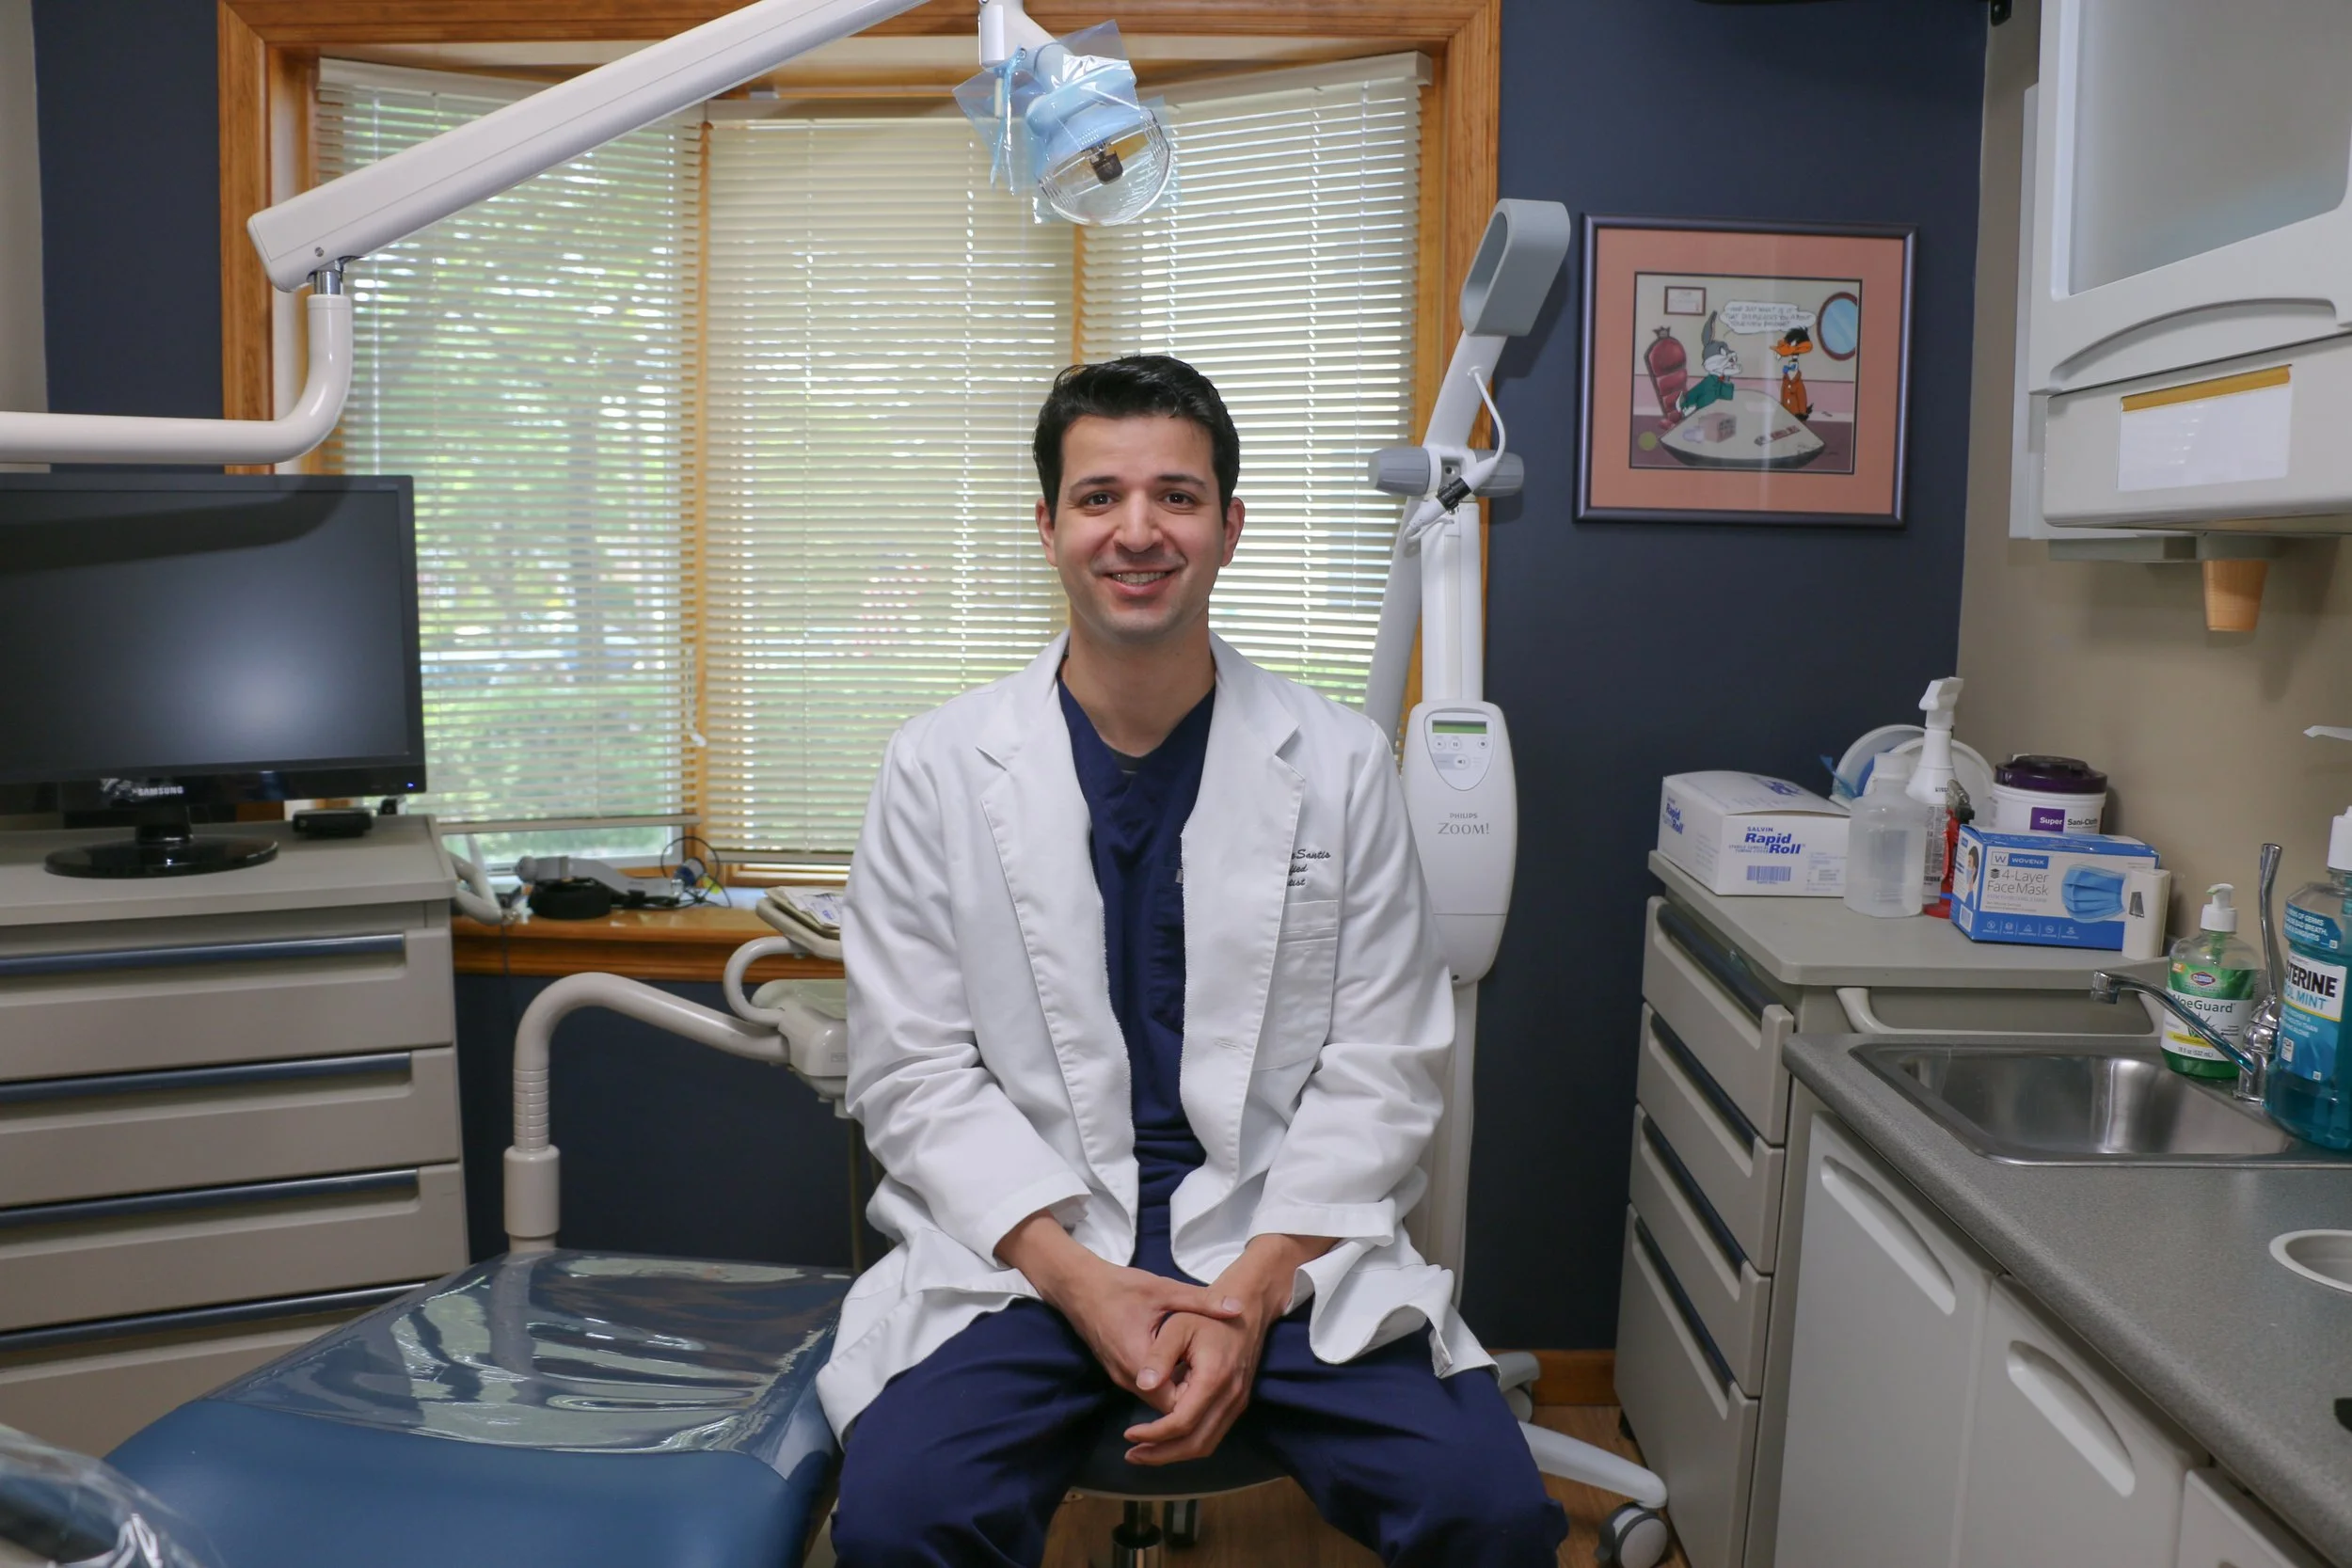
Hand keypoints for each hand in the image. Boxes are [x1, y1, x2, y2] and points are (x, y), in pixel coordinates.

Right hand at [995, 1211, 1240, 1410]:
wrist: (1077, 1286)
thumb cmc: (1120, 1286)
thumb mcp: (1164, 1289)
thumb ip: (1201, 1301)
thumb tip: (1238, 1309)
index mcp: (1139, 1360)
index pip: (1174, 1404)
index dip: (1199, 1400)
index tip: (1222, 1386)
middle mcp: (1127, 1378)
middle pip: (1166, 1409)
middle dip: (1193, 1402)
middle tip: (1222, 1388)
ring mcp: (1120, 1377)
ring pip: (1156, 1403)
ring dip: (1180, 1395)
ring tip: (1207, 1380)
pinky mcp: (1118, 1372)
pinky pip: (1147, 1391)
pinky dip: (1167, 1387)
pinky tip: (1186, 1371)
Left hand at [1123, 1233, 1334, 1463]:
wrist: (1248, 1310)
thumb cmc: (1207, 1316)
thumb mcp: (1178, 1324)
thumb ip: (1159, 1355)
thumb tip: (1142, 1385)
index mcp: (1214, 1378)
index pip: (1182, 1422)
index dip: (1153, 1433)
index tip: (1128, 1434)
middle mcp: (1231, 1397)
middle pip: (1195, 1443)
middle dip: (1161, 1454)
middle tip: (1132, 1454)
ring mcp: (1237, 1403)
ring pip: (1206, 1444)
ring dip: (1174, 1454)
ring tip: (1144, 1452)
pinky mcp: (1237, 1404)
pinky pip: (1213, 1435)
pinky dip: (1188, 1443)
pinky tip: (1166, 1439)